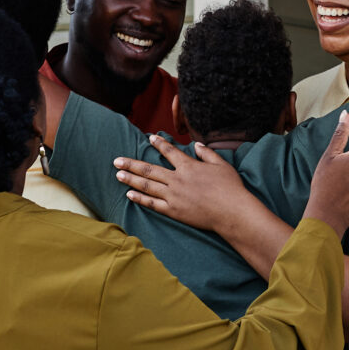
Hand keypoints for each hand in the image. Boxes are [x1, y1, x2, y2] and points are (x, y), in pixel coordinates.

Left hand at [116, 138, 261, 233]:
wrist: (231, 211)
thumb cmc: (230, 188)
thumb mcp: (222, 165)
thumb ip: (207, 153)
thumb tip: (197, 145)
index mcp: (188, 166)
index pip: (169, 151)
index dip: (159, 143)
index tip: (150, 138)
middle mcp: (177, 179)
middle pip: (149, 169)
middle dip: (131, 164)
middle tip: (116, 161)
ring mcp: (173, 196)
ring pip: (147, 185)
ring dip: (131, 179)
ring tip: (118, 175)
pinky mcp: (174, 211)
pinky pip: (152, 204)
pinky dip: (140, 198)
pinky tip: (129, 195)